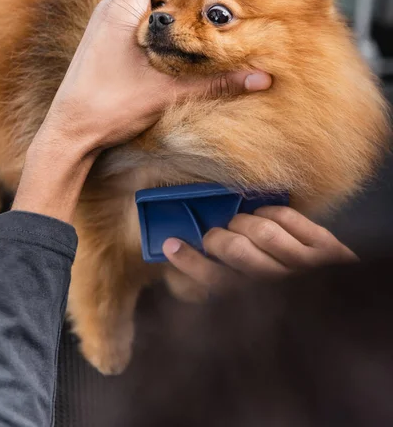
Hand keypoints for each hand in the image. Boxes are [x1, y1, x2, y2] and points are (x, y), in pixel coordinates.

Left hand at [40, 0, 270, 154]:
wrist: (70, 131)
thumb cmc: (108, 107)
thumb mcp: (168, 91)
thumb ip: (216, 82)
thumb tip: (260, 79)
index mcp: (122, 8)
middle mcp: (111, 9)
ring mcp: (105, 24)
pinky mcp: (105, 39)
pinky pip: (135, 13)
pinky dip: (160, 13)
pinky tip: (179, 30)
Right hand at [163, 207, 357, 292]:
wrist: (343, 304)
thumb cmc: (287, 301)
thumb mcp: (256, 303)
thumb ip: (230, 282)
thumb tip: (199, 254)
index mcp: (259, 303)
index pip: (216, 282)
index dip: (189, 261)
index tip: (171, 244)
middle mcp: (281, 285)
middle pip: (235, 250)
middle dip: (217, 236)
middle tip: (215, 235)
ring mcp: (306, 265)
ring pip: (261, 229)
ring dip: (243, 221)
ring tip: (241, 225)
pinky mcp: (325, 247)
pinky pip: (287, 217)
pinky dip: (270, 211)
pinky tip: (266, 217)